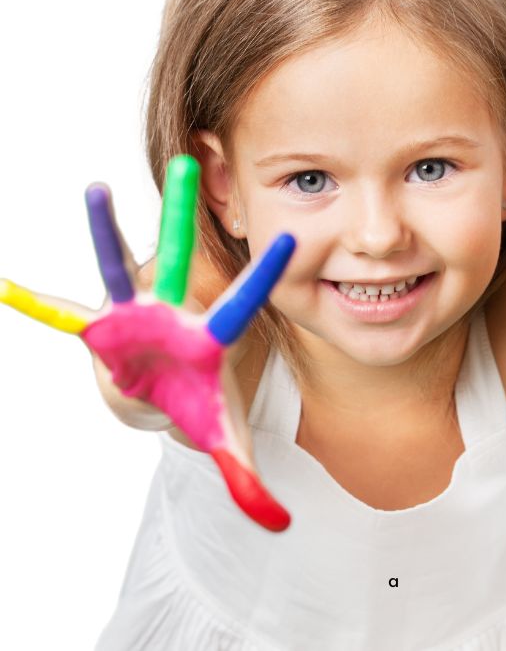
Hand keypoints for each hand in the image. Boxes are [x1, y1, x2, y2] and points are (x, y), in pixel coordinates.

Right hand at [0, 155, 295, 531]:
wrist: (166, 392)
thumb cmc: (200, 402)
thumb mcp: (223, 440)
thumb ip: (249, 478)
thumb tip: (280, 526)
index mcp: (210, 335)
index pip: (244, 303)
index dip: (265, 275)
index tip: (292, 237)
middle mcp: (173, 311)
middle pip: (179, 260)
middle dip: (181, 217)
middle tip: (189, 163)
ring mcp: (133, 314)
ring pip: (117, 265)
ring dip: (105, 232)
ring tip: (94, 188)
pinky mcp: (98, 326)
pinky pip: (62, 314)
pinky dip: (36, 305)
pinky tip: (6, 287)